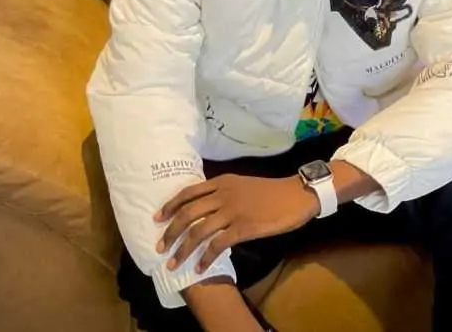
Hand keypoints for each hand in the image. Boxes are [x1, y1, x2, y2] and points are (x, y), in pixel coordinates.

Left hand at [155, 174, 317, 272]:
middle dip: (170, 232)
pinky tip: (201, 269)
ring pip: (198, 230)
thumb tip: (206, 208)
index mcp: (221, 182)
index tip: (157, 218)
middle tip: (160, 247)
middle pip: (188, 213)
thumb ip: (223, 193)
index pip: (188, 193)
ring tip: (174, 263)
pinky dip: (206, 258)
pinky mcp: (243, 227)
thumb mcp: (241, 185)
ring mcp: (232, 211)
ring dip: (183, 249)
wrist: (294, 195)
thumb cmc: (270, 191)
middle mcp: (222, 195)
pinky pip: (218, 245)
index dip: (170, 206)